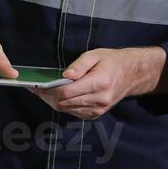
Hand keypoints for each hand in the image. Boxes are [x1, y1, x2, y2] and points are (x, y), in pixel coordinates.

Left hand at [33, 47, 167, 119]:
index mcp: (99, 83)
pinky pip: (74, 112)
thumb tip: (64, 76)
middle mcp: (99, 99)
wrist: (132, 74)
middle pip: (65, 102)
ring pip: (67, 109)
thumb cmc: (112, 61)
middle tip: (35, 88)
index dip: (50, 89)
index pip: (68, 91)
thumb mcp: (96, 54)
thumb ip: (79, 65)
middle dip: (48, 96)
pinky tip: (56, 97)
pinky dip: (63, 105)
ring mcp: (98, 109)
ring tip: (42, 92)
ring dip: (53, 101)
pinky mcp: (96, 114)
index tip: (38, 84)